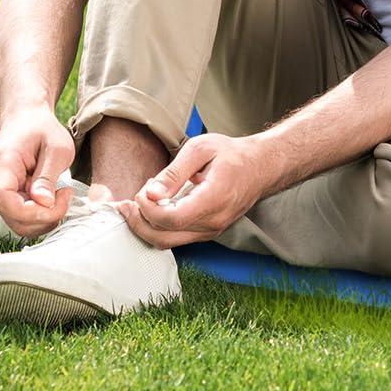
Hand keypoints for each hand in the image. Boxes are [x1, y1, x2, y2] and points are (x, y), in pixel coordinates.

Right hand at [0, 106, 76, 238]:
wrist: (26, 118)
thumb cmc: (42, 129)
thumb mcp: (57, 146)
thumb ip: (48, 175)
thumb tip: (44, 203)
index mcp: (2, 165)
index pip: (3, 200)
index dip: (29, 211)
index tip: (55, 200)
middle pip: (11, 217)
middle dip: (43, 217)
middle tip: (66, 195)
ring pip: (17, 222)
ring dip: (43, 218)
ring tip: (61, 195)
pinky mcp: (7, 196)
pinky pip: (20, 216)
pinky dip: (40, 215)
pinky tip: (53, 198)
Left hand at [116, 131, 266, 247]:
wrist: (261, 166)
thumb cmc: (232, 154)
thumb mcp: (201, 149)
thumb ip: (174, 172)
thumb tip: (150, 193)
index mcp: (214, 199)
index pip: (172, 219)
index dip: (148, 209)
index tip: (142, 192)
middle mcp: (214, 222)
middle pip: (164, 237)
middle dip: (139, 222)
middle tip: (130, 202)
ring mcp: (212, 231)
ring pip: (168, 242)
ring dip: (147, 226)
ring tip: (141, 202)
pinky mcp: (208, 233)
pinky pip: (177, 238)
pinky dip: (159, 228)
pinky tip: (155, 208)